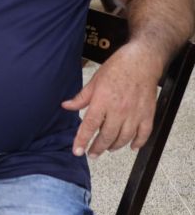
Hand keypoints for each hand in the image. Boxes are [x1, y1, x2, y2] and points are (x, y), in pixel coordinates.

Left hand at [62, 43, 160, 158]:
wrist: (141, 61)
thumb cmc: (116, 68)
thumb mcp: (94, 81)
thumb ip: (81, 97)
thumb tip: (66, 106)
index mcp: (102, 101)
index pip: (89, 126)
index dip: (82, 140)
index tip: (77, 151)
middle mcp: (118, 110)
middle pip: (107, 136)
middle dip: (97, 148)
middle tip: (92, 154)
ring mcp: (134, 114)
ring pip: (124, 138)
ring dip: (114, 146)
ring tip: (107, 148)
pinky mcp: (147, 114)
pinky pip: (144, 134)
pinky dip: (138, 143)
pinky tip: (131, 147)